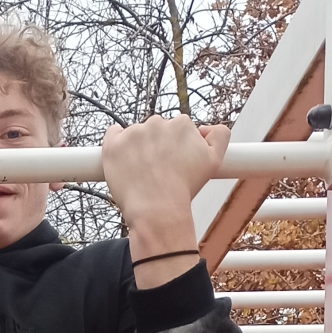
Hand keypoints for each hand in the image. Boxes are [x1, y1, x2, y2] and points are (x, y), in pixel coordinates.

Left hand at [102, 117, 227, 284]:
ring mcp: (133, 132)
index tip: (173, 163)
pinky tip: (122, 159)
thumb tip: (206, 128)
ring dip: (137, 148)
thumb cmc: (185, 189)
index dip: (175, 148)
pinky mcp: (113, 144)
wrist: (157, 210)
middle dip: (157, 147)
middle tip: (158, 171)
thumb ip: (219, 136)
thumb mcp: (215, 161)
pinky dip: (116, 142)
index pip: (177, 129)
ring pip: (135, 135)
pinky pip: (113, 133)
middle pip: (156, 131)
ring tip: (142, 174)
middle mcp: (157, 123)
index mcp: (182, 124)